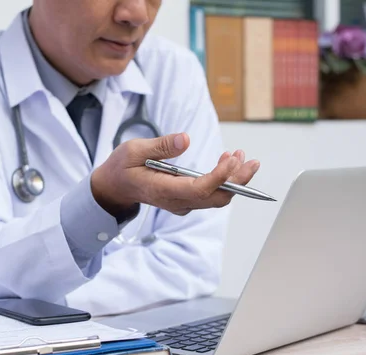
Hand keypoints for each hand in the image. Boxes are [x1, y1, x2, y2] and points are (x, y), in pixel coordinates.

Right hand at [91, 133, 260, 215]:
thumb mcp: (133, 150)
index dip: (219, 177)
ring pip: (216, 198)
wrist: (114, 188)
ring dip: (234, 179)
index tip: (231, 159)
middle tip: (251, 160)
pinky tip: (228, 161)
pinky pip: (211, 194)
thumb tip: (186, 139)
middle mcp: (176, 201)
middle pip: (216, 198)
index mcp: (162, 190)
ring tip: (241, 155)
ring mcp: (182, 203)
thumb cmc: (122, 168)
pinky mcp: (186, 199)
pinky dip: (225, 180)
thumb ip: (160, 146)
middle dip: (238, 182)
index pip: (198, 190)